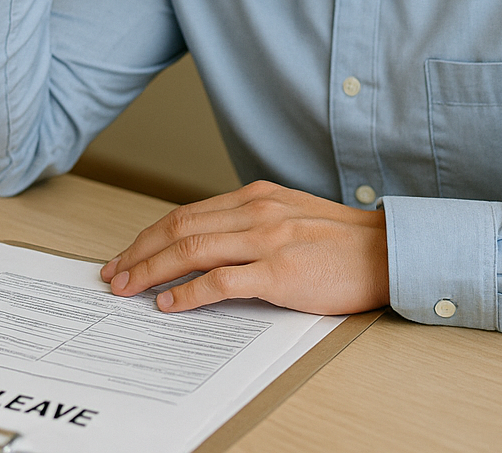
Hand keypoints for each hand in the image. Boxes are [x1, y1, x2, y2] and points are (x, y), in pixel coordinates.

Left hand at [99, 180, 390, 315]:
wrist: (388, 252)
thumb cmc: (342, 242)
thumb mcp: (289, 217)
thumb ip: (250, 224)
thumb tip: (208, 245)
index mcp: (255, 197)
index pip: (186, 213)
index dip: (150, 235)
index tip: (127, 255)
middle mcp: (255, 211)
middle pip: (178, 227)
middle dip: (138, 252)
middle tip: (113, 274)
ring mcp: (266, 239)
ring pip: (191, 249)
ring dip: (151, 271)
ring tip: (128, 289)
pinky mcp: (280, 270)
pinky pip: (220, 280)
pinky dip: (187, 292)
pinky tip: (168, 304)